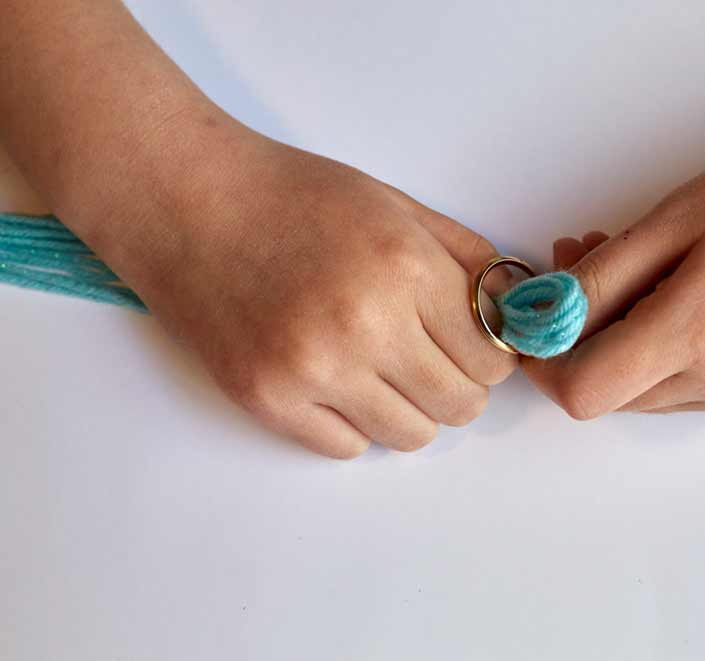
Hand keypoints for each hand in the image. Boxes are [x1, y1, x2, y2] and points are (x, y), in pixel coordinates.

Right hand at [97, 119, 515, 457]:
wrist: (188, 202)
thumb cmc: (296, 196)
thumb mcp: (396, 206)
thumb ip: (467, 259)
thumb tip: (513, 311)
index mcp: (408, 269)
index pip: (492, 357)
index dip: (491, 356)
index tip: (473, 347)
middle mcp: (367, 325)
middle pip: (461, 405)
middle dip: (459, 387)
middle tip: (433, 362)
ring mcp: (314, 370)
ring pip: (411, 435)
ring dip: (410, 410)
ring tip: (382, 371)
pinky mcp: (268, 401)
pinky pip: (347, 447)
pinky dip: (353, 422)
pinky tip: (335, 381)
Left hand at [524, 115, 704, 416]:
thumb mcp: (667, 220)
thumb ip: (596, 282)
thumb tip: (537, 319)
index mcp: (700, 332)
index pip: (585, 391)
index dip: (544, 362)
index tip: (532, 319)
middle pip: (610, 391)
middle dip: (579, 337)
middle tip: (578, 261)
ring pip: (641, 389)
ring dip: (616, 337)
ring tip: (631, 263)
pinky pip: (678, 383)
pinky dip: (656, 344)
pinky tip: (668, 289)